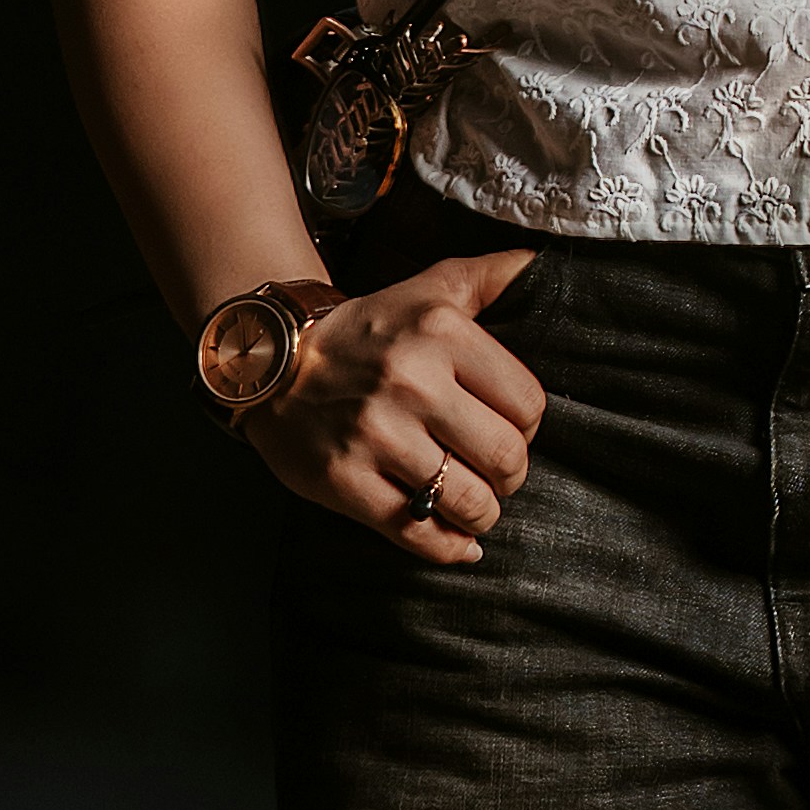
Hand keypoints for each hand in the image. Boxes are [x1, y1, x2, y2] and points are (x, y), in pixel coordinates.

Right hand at [250, 246, 543, 540]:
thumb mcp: (427, 290)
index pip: (527, 405)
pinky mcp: (345, 480)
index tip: (507, 428)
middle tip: (494, 472)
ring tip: (471, 503)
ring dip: (481, 513)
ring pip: (468, 502)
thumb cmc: (363, 331)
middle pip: (505, 459)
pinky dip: (447, 546)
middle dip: (509, 475)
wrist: (270, 359)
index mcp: (441, 333)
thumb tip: (539, 263)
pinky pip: (418, 532)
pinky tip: (456, 540)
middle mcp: (411, 382)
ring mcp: (376, 435)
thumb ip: (488, 276)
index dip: (525, 426)